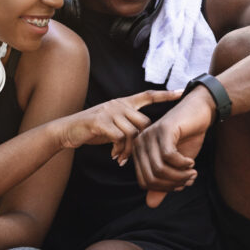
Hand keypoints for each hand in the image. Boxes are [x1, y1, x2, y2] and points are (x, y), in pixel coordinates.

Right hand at [55, 89, 182, 163]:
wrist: (67, 130)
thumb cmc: (91, 129)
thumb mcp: (112, 124)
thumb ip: (127, 125)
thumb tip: (143, 137)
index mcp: (123, 103)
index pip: (148, 95)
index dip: (165, 94)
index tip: (182, 91)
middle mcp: (118, 104)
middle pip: (144, 122)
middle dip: (142, 141)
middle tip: (132, 154)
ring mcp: (109, 111)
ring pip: (132, 132)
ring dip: (129, 150)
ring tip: (121, 158)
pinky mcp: (100, 121)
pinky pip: (119, 138)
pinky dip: (119, 150)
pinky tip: (113, 155)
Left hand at [132, 85, 217, 207]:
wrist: (199, 112)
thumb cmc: (186, 138)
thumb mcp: (175, 165)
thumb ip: (163, 184)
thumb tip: (150, 204)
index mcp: (139, 152)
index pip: (144, 182)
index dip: (164, 188)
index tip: (181, 184)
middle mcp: (140, 143)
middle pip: (151, 178)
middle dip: (173, 184)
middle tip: (189, 179)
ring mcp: (149, 135)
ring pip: (159, 169)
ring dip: (180, 176)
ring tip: (192, 172)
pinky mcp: (162, 130)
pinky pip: (169, 157)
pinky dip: (183, 164)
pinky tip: (191, 161)